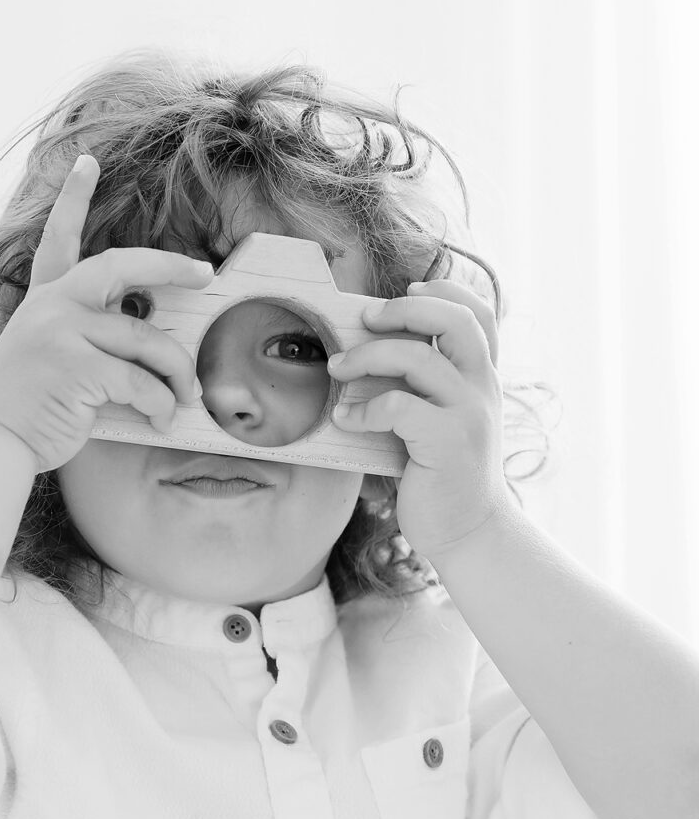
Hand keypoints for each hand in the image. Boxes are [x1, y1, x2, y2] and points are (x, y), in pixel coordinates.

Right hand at [0, 155, 213, 471]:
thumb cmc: (27, 408)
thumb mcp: (47, 356)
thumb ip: (84, 335)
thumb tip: (150, 335)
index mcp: (43, 301)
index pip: (58, 240)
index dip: (72, 199)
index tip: (87, 163)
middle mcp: (51, 307)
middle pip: (122, 266)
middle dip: (170, 266)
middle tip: (203, 274)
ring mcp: (61, 333)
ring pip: (148, 341)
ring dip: (177, 374)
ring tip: (186, 395)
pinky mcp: (76, 367)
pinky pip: (142, 381)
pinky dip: (161, 404)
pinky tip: (162, 419)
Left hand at [325, 280, 509, 555]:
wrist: (468, 530)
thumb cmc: (439, 471)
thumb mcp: (438, 418)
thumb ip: (420, 386)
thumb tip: (366, 352)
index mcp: (479, 377)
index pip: (479, 314)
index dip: (445, 290)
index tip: (407, 288)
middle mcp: (481, 387)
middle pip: (456, 320)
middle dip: (405, 309)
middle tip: (366, 319)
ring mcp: (468, 413)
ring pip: (420, 358)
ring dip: (368, 356)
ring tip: (337, 370)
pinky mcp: (447, 442)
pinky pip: (400, 407)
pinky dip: (364, 409)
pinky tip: (345, 421)